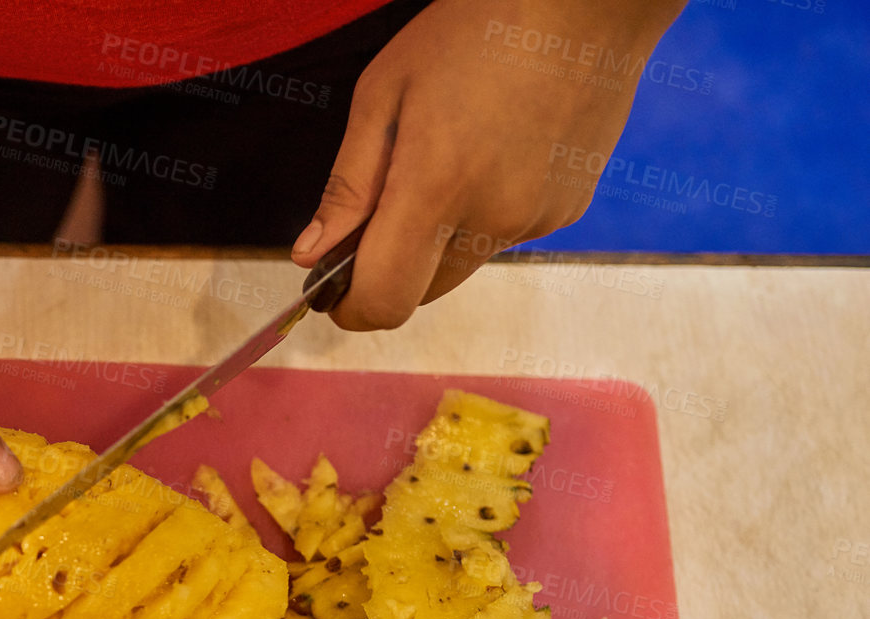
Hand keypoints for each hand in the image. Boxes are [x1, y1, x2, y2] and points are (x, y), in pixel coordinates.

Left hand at [291, 0, 683, 329]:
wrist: (588, 0)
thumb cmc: (475, 29)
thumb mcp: (384, 92)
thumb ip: (347, 184)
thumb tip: (311, 254)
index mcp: (436, 187)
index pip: (385, 300)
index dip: (350, 307)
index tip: (331, 290)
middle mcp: (492, 217)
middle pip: (420, 294)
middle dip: (389, 270)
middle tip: (379, 210)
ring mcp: (536, 219)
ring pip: (461, 267)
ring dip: (436, 242)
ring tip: (445, 161)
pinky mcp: (566, 210)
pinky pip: (503, 237)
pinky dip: (481, 217)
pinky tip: (491, 154)